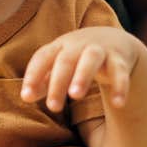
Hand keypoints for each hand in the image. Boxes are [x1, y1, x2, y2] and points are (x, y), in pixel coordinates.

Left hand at [21, 26, 141, 111]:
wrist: (111, 39)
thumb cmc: (76, 57)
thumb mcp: (58, 64)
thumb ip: (42, 80)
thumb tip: (26, 97)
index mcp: (59, 46)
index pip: (42, 58)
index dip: (33, 76)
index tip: (26, 97)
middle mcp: (77, 45)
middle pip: (65, 61)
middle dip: (58, 82)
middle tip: (53, 107)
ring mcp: (99, 50)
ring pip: (90, 59)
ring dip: (82, 76)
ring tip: (75, 96)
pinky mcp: (119, 58)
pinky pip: (120, 72)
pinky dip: (120, 86)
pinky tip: (118, 104)